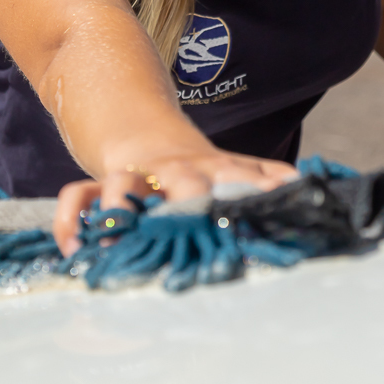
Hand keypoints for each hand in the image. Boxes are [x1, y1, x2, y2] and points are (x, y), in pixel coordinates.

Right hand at [53, 149, 296, 255]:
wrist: (147, 133)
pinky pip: (79, 197)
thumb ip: (268, 176)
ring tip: (119, 232)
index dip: (257, 189)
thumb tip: (311, 187)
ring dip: (120, 205)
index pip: (239, 174)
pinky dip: (72, 221)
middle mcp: (174, 171)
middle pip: (182, 179)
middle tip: (196, 221)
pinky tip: (77, 250)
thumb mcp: (234, 166)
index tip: (274, 206)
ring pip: (122, 183)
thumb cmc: (198, 166)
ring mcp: (135, 176)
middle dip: (190, 198)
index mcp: (212, 167)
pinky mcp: (101, 186)